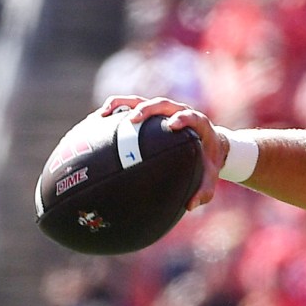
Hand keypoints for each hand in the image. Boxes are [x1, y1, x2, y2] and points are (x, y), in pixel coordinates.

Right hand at [95, 94, 227, 209]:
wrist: (207, 145)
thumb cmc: (207, 161)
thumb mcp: (209, 177)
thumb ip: (204, 190)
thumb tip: (191, 205)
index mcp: (197, 123)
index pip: (190, 116)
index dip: (182, 118)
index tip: (172, 125)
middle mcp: (177, 112)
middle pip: (162, 103)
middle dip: (146, 108)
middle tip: (133, 119)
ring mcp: (161, 111)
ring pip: (140, 100)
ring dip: (122, 104)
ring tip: (103, 114)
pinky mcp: (149, 113)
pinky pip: (128, 106)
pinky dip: (113, 110)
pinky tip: (95, 121)